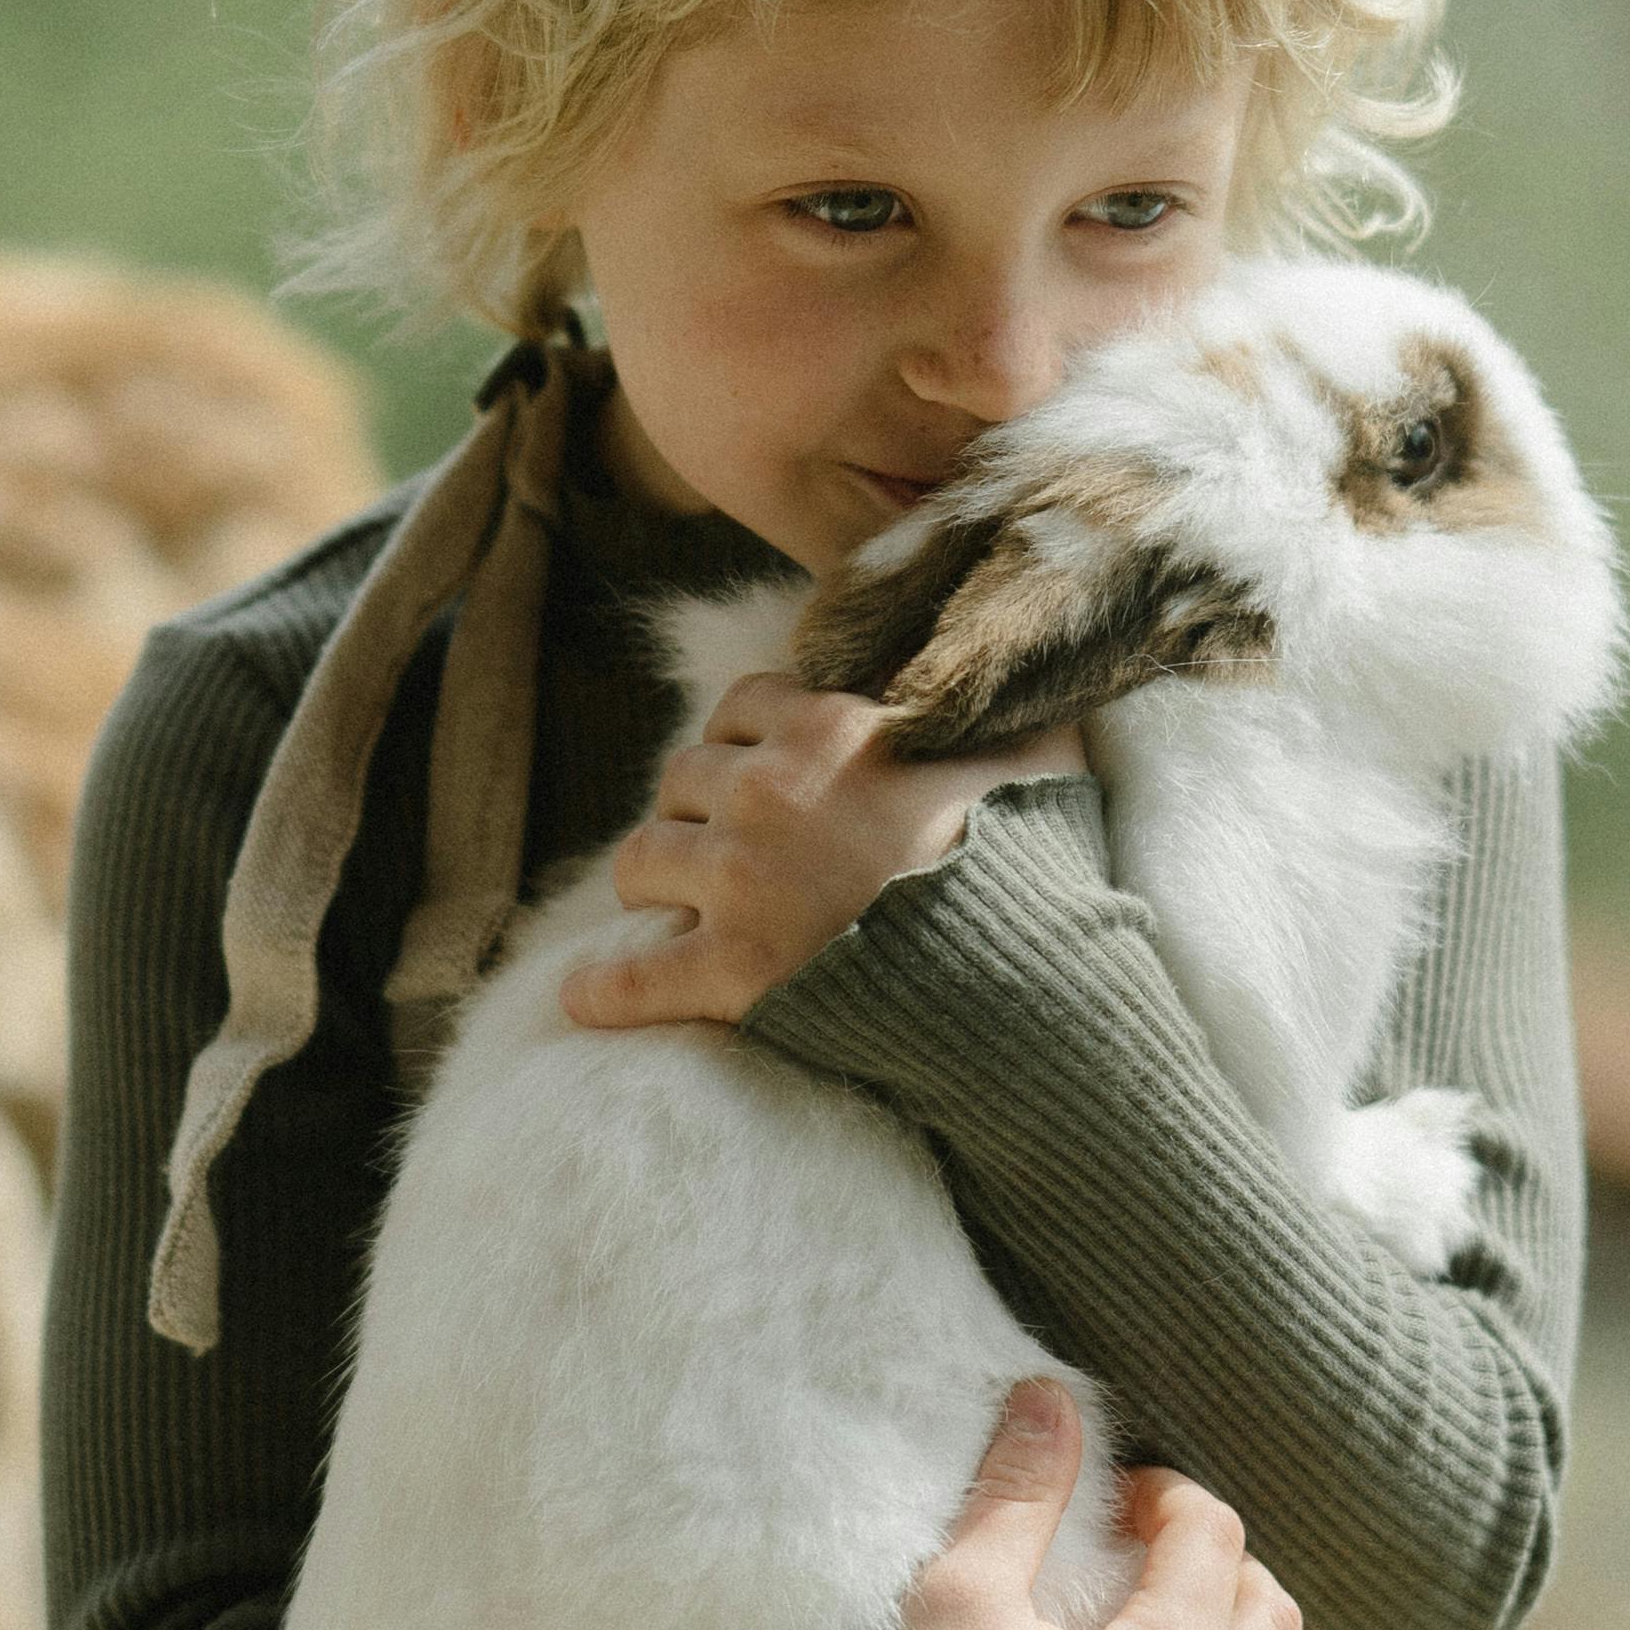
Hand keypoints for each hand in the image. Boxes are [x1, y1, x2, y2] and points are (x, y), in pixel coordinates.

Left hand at [558, 677, 1082, 1032]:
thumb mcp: (1041, 744)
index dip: (751, 744)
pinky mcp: (734, 972)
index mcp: (835, 729)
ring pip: (641, 858)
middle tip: (731, 858)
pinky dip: (604, 991)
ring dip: (654, 883)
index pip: (746, 703)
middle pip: (683, 778)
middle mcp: (774, 790)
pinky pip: (630, 978)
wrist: (1040, 972)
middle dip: (700, 814)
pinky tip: (587, 998)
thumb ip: (1010, 690)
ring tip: (676, 914)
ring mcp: (744, 880)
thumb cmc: (1043, 857)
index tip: (770, 780)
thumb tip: (1029, 631)